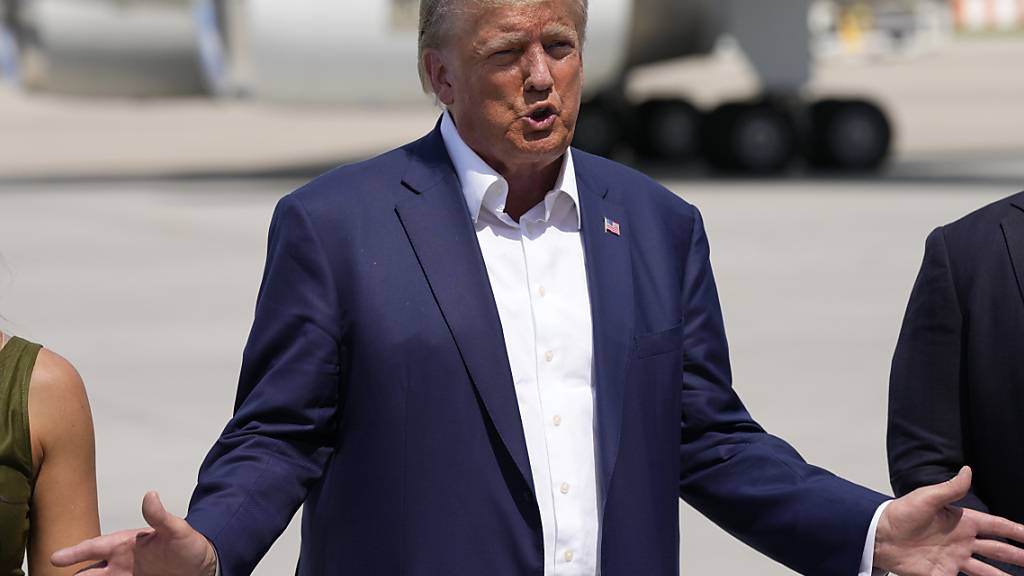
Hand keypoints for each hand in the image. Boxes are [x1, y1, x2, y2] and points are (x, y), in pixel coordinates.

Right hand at [51, 492, 217, 575]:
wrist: (204, 565)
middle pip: (90, 572)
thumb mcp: (177, 530)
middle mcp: (122, 562)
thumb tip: (150, 495)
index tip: (55, 558)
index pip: (95, 547)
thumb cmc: (189, 544)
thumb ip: (160, 517)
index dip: (75, 552)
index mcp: (126, 544)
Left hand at [875, 467, 1023, 575]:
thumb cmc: (900, 514)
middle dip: (1018, 556)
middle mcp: (962, 541)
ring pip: (987, 571)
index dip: (1017, 532)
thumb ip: (950, 489)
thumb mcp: (926, 498)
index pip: (997, 526)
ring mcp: (954, 559)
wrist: (878, 536)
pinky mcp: (942, 574)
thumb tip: (968, 470)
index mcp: (963, 521)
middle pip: (999, 551)